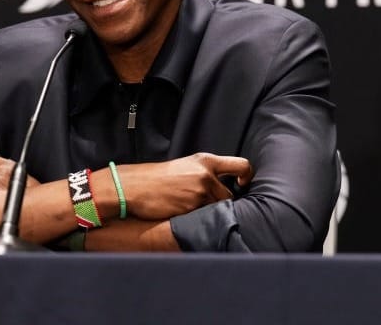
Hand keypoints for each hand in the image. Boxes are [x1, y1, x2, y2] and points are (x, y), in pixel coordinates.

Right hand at [118, 153, 252, 219]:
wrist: (133, 186)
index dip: (247, 176)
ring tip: (187, 207)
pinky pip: (203, 218)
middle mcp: (206, 175)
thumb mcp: (183, 167)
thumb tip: (219, 186)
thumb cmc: (156, 178)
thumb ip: (204, 173)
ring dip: (206, 211)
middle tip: (202, 203)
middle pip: (229, 195)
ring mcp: (200, 193)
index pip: (241, 165)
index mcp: (205, 161)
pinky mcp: (191, 208)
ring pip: (216, 208)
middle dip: (219, 202)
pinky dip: (196, 219)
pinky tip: (181, 213)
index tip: (241, 184)